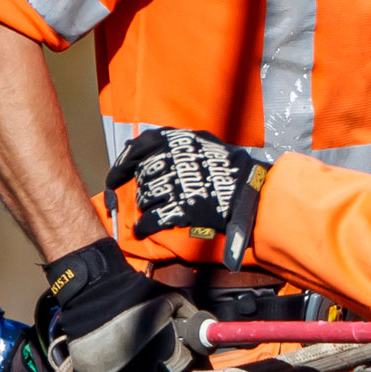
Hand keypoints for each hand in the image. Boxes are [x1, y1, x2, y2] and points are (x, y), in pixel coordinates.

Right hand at [41, 237, 189, 371]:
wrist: (91, 292)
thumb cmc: (135, 294)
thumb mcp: (172, 299)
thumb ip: (192, 317)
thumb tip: (209, 331)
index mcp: (161, 350)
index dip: (179, 367)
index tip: (176, 364)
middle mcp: (138, 369)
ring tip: (133, 369)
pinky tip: (113, 367)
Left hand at [105, 127, 267, 268]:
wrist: (256, 192)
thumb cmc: (233, 169)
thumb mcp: (205, 144)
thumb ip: (174, 143)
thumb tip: (135, 142)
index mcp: (180, 141)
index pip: (140, 146)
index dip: (123, 163)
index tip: (114, 177)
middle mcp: (175, 159)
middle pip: (143, 175)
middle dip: (143, 189)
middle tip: (149, 197)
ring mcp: (178, 185)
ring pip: (145, 197)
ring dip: (146, 207)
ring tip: (155, 211)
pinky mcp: (182, 209)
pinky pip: (151, 219)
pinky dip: (144, 227)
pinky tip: (145, 230)